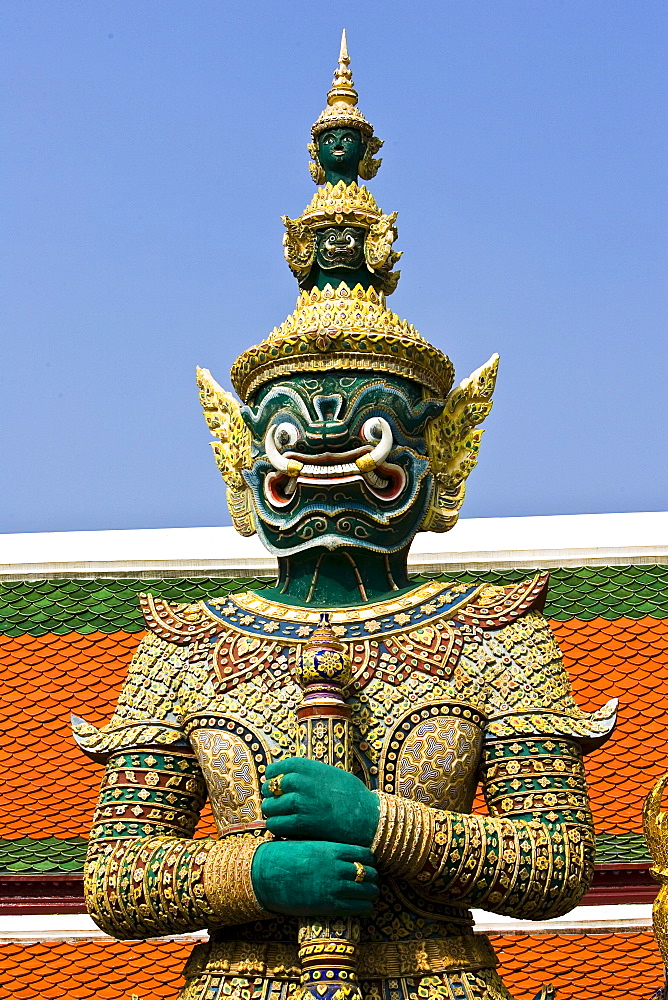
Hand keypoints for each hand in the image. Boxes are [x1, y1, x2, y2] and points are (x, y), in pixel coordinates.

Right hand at [251, 840, 378, 916]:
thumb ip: (328, 848)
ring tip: (371, 895)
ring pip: (367, 891)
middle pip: (369, 872)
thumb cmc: (284, 857)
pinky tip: (366, 908)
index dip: (369, 859)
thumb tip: (343, 852)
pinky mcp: (329, 906)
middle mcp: (337, 867)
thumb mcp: (309, 844)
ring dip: (372, 893)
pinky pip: (358, 908)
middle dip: (373, 877)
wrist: (266, 875)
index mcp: (332, 849)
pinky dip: (366, 908)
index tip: (368, 863)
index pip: (364, 853)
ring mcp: (334, 887)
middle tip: (372, 881)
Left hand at [261, 757, 379, 846]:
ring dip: (272, 812)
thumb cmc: (352, 795)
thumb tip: (289, 777)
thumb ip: (309, 774)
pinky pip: (275, 824)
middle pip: (270, 788)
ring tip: (281, 816)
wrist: (368, 816)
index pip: (276, 769)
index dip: (272, 777)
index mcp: (308, 767)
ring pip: (270, 807)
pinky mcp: (302, 823)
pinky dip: (276, 827)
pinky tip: (285, 828)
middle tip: (277, 803)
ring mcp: (300, 802)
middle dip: (271, 796)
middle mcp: (301, 782)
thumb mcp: (330, 774)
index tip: (274, 783)